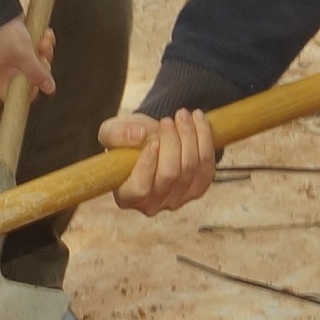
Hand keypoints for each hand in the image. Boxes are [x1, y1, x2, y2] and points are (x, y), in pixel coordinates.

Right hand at [0, 18, 55, 99]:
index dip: (30, 92)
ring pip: (37, 62)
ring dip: (45, 51)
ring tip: (44, 40)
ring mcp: (14, 57)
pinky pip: (36, 49)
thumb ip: (37, 74)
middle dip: (42, 66)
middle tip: (43, 56)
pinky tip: (45, 34)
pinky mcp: (21, 45)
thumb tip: (50, 90)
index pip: (16, 96)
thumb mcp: (24, 57)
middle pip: (31, 78)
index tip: (39, 81)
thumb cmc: (5, 35)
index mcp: (2, 77)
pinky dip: (43, 42)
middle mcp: (7, 70)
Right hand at [100, 107, 218, 214]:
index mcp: (127, 196)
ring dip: (189, 136)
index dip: (148, 166)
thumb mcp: (112, 132)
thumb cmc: (126, 140)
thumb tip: (137, 136)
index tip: (153, 141)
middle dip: (172, 142)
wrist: (150, 139)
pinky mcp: (198, 189)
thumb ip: (116, 134)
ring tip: (182, 115)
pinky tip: (198, 120)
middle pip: (170, 175)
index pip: (139, 189)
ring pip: (190, 168)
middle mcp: (153, 204)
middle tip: (167, 120)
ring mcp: (178, 199)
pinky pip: (208, 165)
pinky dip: (205, 139)